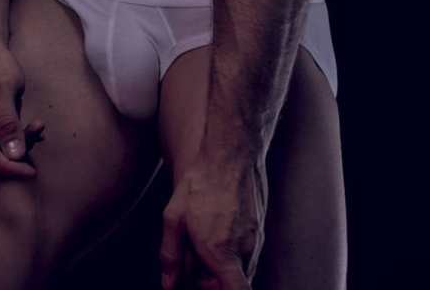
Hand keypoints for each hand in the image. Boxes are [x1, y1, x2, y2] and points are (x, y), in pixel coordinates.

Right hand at [0, 40, 46, 178]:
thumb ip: (8, 123)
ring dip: (17, 143)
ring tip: (36, 126)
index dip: (10, 167)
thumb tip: (15, 156)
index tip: (31, 171)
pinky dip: (11, 137)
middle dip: (16, 151)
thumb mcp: (4, 88)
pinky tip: (29, 128)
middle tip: (38, 132)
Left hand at [160, 148, 267, 288]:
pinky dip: (232, 252)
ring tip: (204, 239)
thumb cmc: (200, 183)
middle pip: (231, 286)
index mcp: (221, 252)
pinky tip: (218, 228)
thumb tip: (168, 285)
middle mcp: (244, 251)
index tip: (206, 284)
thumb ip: (171, 255)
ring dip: (223, 267)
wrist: (230, 153)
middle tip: (195, 260)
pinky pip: (247, 253)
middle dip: (212, 281)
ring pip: (241, 270)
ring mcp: (256, 240)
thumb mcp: (175, 216)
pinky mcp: (261, 230)